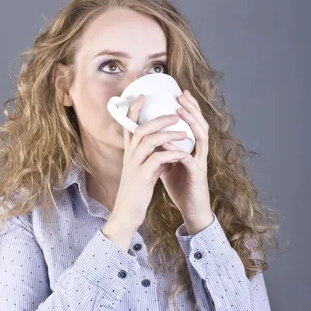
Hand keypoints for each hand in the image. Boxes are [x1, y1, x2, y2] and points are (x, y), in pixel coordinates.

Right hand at [111, 94, 189, 230]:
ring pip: (149, 140)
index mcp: (129, 153)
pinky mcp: (142, 176)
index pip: (129, 126)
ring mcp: (135, 165)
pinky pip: (157, 159)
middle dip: (158, 118)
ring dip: (167, 134)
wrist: (127, 215)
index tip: (143, 96)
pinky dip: (170, 154)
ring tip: (184, 132)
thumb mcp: (145, 172)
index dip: (134, 110)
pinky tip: (181, 153)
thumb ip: (153, 158)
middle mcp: (130, 156)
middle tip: (176, 113)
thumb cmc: (137, 193)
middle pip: (140, 128)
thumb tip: (166, 149)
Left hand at [159, 89, 212, 229]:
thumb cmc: (181, 187)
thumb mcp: (170, 164)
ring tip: (181, 110)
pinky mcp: (197, 175)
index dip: (188, 108)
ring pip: (201, 137)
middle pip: (200, 124)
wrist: (191, 210)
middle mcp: (199, 152)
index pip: (193, 123)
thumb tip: (149, 137)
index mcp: (192, 148)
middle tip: (182, 94)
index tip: (179, 93)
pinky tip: (168, 142)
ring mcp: (200, 163)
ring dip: (191, 122)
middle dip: (192, 108)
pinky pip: (189, 160)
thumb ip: (163, 150)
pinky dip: (178, 150)